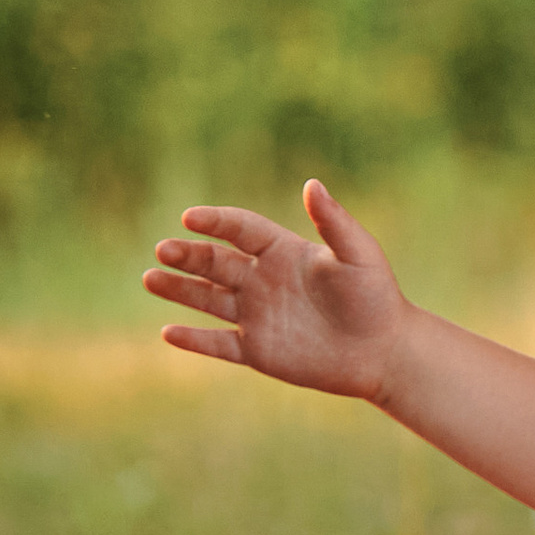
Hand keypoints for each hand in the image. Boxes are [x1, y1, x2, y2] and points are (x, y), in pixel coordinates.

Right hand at [143, 182, 412, 401]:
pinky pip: (218, 344)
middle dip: (187, 255)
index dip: (215, 222)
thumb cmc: (376, 297)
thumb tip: (311, 184)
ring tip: (150, 279)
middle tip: (163, 250)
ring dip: (178, 289)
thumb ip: (333, 222)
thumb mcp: (358, 255)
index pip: (239, 229)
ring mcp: (258, 316)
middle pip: (215, 261)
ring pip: (208, 299)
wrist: (385, 351)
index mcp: (283, 252)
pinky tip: (168, 332)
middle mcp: (263, 280)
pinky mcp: (258, 351)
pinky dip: (194, 340)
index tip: (190, 218)